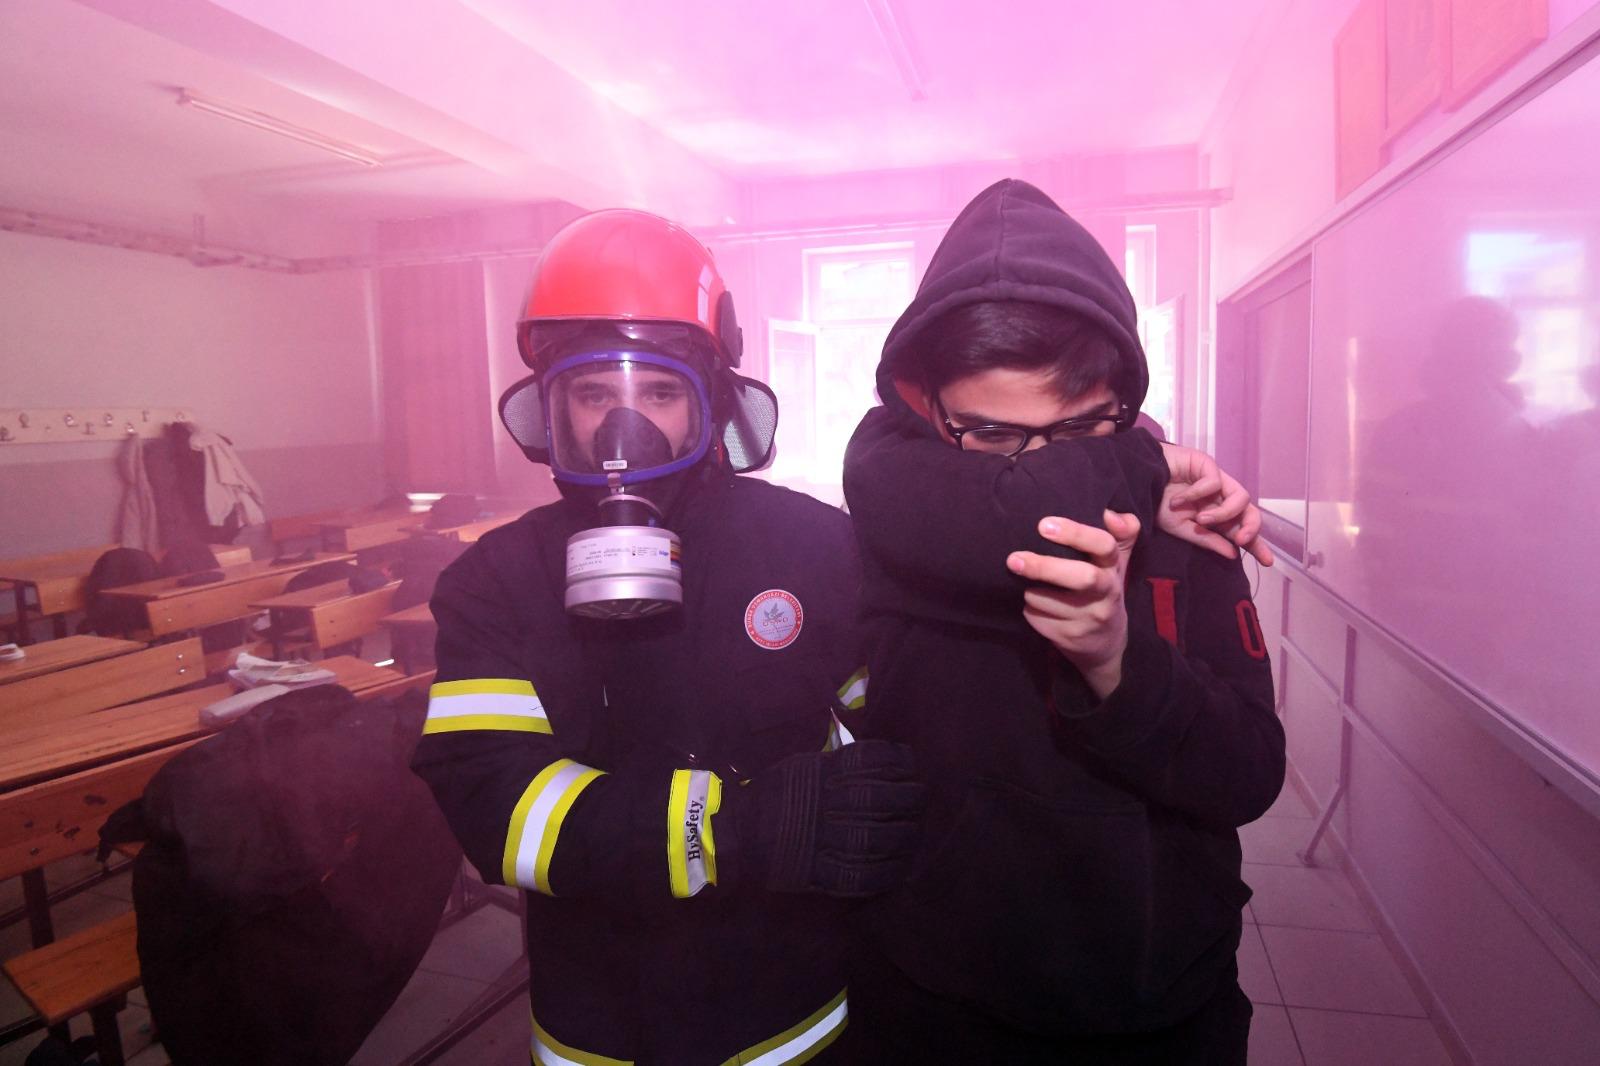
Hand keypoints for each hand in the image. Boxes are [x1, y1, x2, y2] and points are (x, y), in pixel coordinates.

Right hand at [742, 740, 924, 897]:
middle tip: (921, 800)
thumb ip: (837, 764)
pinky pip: (858, 877)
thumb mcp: (802, 767)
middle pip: (877, 799)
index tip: (911, 766)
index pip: (867, 761)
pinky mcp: (814, 873)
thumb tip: (884, 761)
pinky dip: (884, 873)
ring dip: (903, 837)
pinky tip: (900, 867)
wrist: (734, 834)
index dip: (896, 762)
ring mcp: (818, 841)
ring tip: (915, 833)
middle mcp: (821, 804)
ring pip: (873, 839)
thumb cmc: (772, 795)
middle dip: (908, 799)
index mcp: (818, 774)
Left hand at [1006, 511, 1137, 698]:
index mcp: (1113, 568)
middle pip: (1081, 577)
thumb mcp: (1116, 564)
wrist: (1106, 644)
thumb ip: (1119, 535)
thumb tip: (1111, 512)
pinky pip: (1036, 617)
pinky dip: (1029, 609)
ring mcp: (1089, 618)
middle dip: (1044, 567)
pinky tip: (1036, 606)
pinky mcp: (1069, 637)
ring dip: (1030, 590)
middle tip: (1013, 559)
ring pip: (1046, 599)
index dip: (1076, 533)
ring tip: (1029, 585)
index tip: (1043, 525)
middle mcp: (1106, 593)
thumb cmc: (1103, 591)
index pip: (1104, 546)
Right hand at [1158, 443, 1273, 565]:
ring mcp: (1216, 480)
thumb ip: (1207, 539)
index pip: (1240, 530)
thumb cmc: (1155, 503)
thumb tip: (1234, 554)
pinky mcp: (1208, 464)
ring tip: (1201, 519)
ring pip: (1241, 497)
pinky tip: (1179, 499)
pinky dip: (1196, 494)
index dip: (1255, 544)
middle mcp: (1220, 498)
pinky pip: (1214, 482)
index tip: (1267, 562)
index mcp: (1214, 515)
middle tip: (1242, 539)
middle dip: (1251, 527)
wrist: (1136, 480)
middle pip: (1250, 512)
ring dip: (1222, 513)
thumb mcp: (1181, 528)